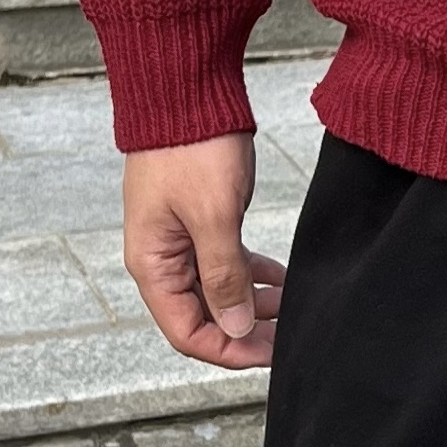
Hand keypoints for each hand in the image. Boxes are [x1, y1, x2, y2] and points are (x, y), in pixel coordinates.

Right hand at [121, 132, 286, 367]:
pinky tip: (281, 280)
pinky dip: (252, 276)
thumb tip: (235, 327)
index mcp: (153, 266)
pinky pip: (225, 265)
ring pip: (217, 292)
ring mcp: (180, 242)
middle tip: (290, 334)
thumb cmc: (192, 149)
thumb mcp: (214, 218)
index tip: (271, 353)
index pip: (187, 333)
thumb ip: (224, 277)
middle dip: (246, 331)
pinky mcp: (199, 223)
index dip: (229, 350)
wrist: (187, 93)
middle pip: (203, 317)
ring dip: (253, 304)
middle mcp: (162, 260)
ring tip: (293, 306)